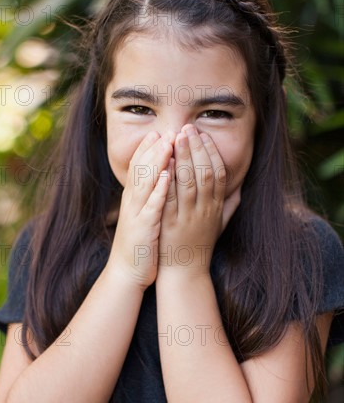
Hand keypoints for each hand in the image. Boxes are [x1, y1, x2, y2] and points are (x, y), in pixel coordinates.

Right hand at [106, 131, 173, 291]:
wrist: (127, 273)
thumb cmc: (140, 244)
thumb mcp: (143, 217)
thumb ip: (149, 199)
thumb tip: (157, 183)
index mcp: (134, 199)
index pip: (139, 168)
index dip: (147, 149)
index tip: (158, 133)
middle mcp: (132, 202)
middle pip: (142, 169)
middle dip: (154, 149)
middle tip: (167, 130)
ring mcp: (136, 214)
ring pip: (146, 182)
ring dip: (157, 162)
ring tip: (168, 144)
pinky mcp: (143, 228)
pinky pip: (152, 206)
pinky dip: (159, 190)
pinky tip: (168, 176)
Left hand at [158, 125, 240, 274]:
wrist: (184, 274)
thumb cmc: (200, 246)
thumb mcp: (220, 226)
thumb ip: (230, 206)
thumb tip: (240, 188)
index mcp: (216, 209)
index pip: (218, 175)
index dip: (212, 153)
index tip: (203, 135)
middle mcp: (204, 211)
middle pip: (203, 174)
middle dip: (196, 149)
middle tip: (188, 128)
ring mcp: (187, 218)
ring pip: (187, 183)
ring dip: (182, 158)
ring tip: (176, 137)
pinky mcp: (169, 225)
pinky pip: (169, 198)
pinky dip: (166, 179)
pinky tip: (162, 163)